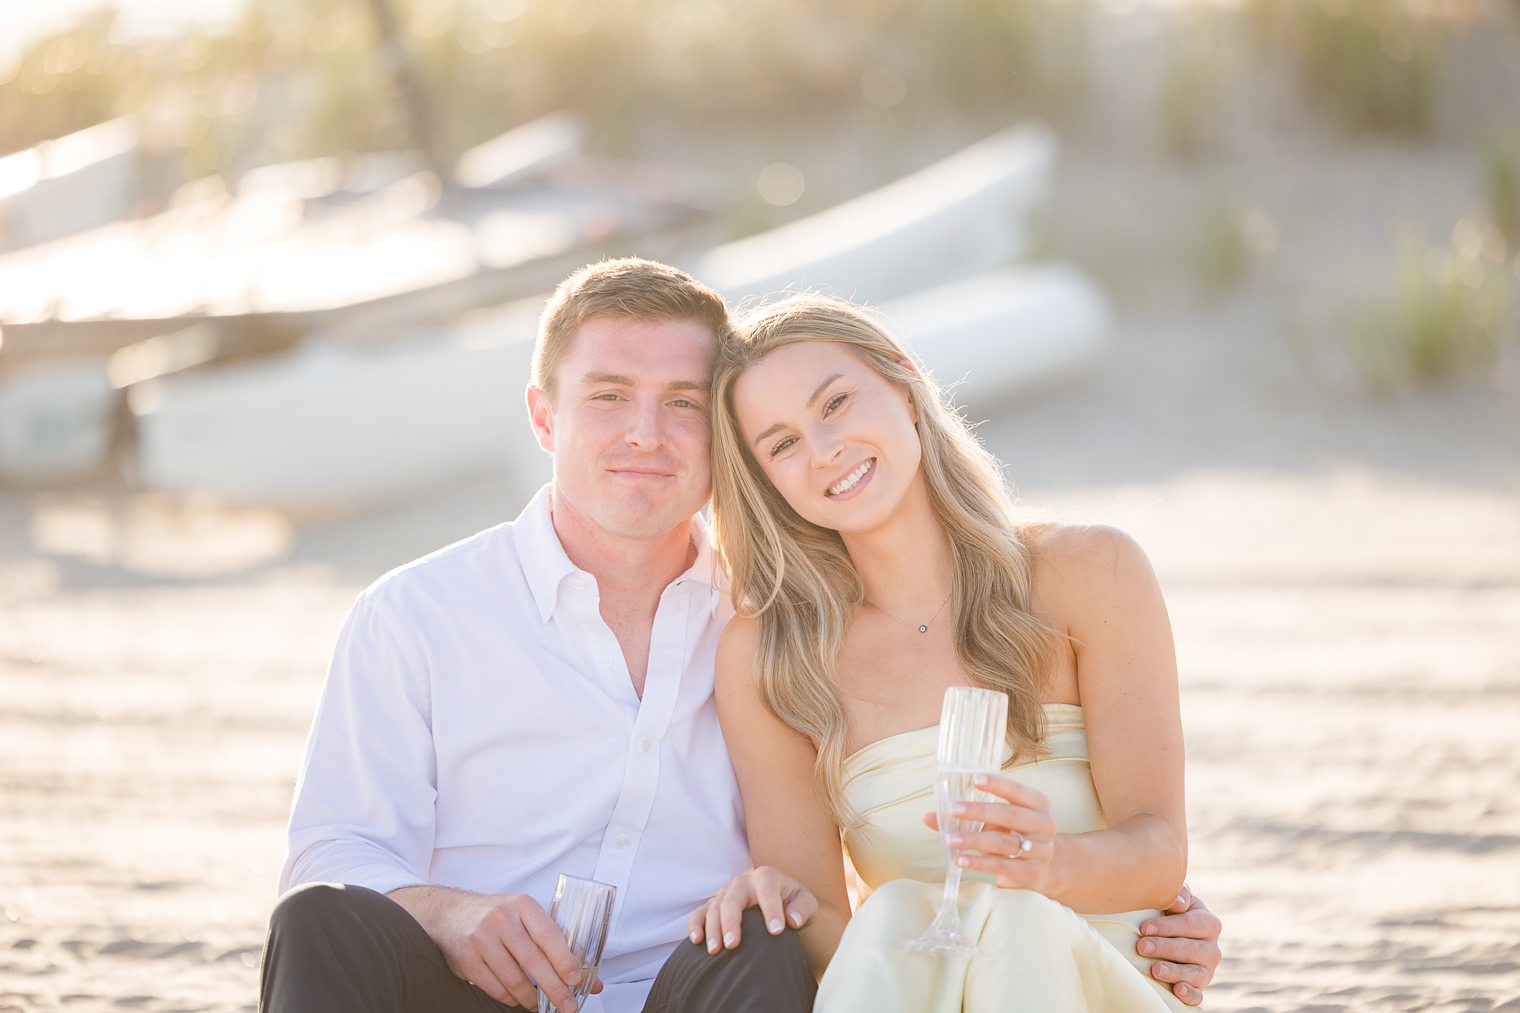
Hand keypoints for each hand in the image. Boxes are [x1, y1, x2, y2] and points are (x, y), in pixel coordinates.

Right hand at [411, 890, 598, 1011]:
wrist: (451, 913)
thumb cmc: (497, 915)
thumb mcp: (524, 915)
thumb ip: (552, 940)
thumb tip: (587, 975)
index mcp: (522, 905)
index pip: (549, 935)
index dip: (564, 960)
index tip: (576, 980)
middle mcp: (501, 920)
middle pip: (533, 961)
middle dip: (554, 988)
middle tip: (568, 1005)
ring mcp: (481, 939)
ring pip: (514, 979)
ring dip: (531, 998)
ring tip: (542, 1005)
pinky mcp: (467, 960)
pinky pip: (495, 988)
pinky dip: (511, 998)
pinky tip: (519, 998)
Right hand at [687, 866, 817, 953]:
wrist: (782, 908)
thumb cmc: (795, 906)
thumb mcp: (807, 904)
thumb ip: (803, 908)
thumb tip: (793, 920)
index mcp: (767, 877)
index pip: (768, 890)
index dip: (771, 909)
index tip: (776, 931)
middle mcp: (743, 881)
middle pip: (733, 898)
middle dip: (731, 921)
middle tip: (733, 945)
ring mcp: (726, 893)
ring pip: (715, 907)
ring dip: (712, 929)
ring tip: (715, 951)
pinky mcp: (715, 905)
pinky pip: (701, 913)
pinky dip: (696, 924)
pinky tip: (697, 940)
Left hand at [924, 772, 1059, 894]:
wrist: (1042, 869)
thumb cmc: (1013, 835)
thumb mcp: (996, 821)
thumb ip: (966, 817)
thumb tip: (928, 817)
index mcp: (1038, 804)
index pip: (1017, 790)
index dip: (997, 783)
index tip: (974, 779)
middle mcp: (1044, 825)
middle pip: (1009, 815)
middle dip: (979, 811)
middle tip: (953, 809)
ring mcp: (1041, 850)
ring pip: (1003, 842)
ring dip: (973, 840)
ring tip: (950, 839)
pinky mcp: (1031, 872)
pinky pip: (1002, 865)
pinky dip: (979, 862)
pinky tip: (960, 859)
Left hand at [1137, 884, 1221, 1006]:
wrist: (1168, 932)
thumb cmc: (1169, 910)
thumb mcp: (1174, 897)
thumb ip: (1178, 893)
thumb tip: (1179, 903)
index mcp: (1209, 923)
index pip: (1191, 924)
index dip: (1168, 927)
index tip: (1144, 928)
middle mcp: (1212, 949)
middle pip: (1193, 950)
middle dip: (1166, 948)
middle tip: (1141, 946)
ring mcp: (1207, 970)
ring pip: (1196, 974)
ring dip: (1175, 972)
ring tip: (1154, 970)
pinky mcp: (1199, 987)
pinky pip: (1198, 995)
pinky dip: (1190, 995)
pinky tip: (1176, 991)